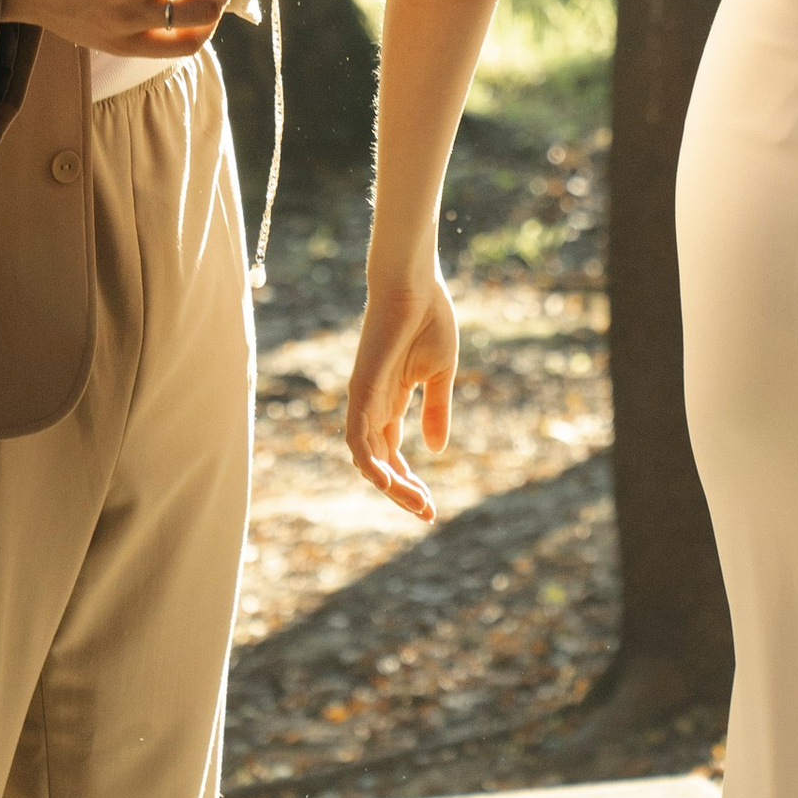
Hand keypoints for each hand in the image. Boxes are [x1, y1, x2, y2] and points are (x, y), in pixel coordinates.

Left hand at [345, 267, 458, 521]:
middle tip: (427, 513)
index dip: (411, 481)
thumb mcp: (440, 374)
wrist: (414, 284)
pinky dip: (369, 462)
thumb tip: (435, 450)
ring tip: (417, 504)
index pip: (394, 453)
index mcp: (393, 401)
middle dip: (403, 491)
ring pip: (367, 458)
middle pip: (381, 463)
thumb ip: (437, 411)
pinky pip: (357, 437)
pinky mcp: (360, 390)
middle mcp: (374, 405)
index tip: (432, 506)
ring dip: (390, 485)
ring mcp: (364, 399)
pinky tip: (388, 482)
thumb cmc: (429, 318)